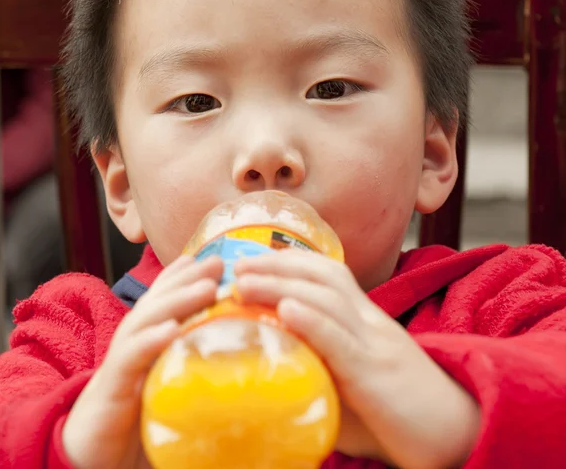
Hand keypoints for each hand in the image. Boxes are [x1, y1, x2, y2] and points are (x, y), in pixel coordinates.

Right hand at [62, 254, 222, 468]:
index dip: (185, 277)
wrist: (89, 461)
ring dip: (176, 300)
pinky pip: (130, 359)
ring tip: (207, 286)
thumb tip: (240, 366)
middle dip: (187, 278)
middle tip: (218, 262)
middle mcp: (133, 346)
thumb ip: (193, 372)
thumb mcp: (169, 390)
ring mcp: (121, 364)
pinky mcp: (111, 388)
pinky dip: (150, 341)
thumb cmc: (137, 426)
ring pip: (146, 321)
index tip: (214, 259)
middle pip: (159, 303)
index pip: (165, 302)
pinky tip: (171, 329)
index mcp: (146, 344)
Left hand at [235, 249, 479, 468]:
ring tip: (244, 280)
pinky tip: (286, 308)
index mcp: (366, 321)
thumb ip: (320, 373)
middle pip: (322, 277)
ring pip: (326, 299)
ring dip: (281, 284)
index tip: (254, 260)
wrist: (458, 434)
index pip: (329, 274)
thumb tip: (273, 378)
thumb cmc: (398, 415)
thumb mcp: (354, 385)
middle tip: (236, 264)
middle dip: (276, 264)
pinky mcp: (377, 373)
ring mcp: (375, 344)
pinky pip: (342, 340)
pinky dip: (312, 320)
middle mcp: (370, 323)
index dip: (290, 260)